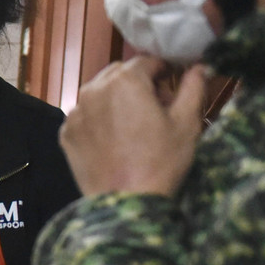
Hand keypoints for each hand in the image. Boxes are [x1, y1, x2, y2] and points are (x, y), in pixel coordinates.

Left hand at [60, 57, 206, 196]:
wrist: (126, 203)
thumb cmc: (161, 161)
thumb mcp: (186, 122)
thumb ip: (193, 87)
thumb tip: (199, 67)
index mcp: (125, 81)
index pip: (146, 61)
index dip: (163, 71)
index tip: (172, 86)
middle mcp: (93, 89)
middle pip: (119, 73)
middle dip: (138, 83)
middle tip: (156, 107)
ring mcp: (75, 112)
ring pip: (98, 93)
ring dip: (116, 99)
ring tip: (134, 124)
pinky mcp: (65, 132)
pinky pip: (85, 115)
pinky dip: (98, 118)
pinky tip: (113, 139)